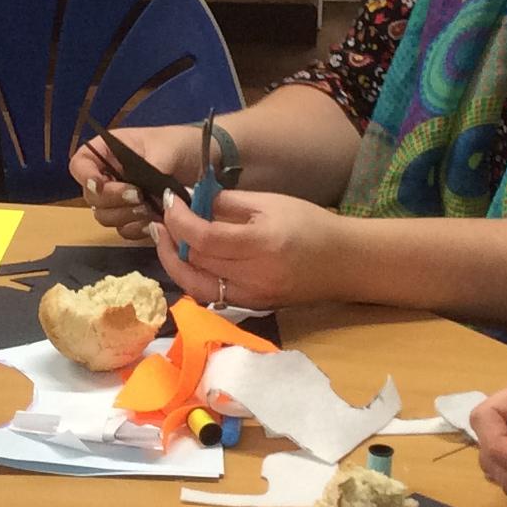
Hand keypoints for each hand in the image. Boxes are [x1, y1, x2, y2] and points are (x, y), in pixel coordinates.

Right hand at [68, 123, 200, 239]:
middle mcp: (108, 176)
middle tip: (138, 196)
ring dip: (125, 216)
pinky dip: (138, 228)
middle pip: (91, 197)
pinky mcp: (134, 216)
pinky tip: (155, 220)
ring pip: (105, 217)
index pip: (80, 165)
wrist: (203, 161)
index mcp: (108, 151)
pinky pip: (124, 230)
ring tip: (150, 208)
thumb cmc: (180, 145)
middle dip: (113, 200)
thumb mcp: (166, 148)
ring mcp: (120, 199)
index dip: (85, 177)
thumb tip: (141, 187)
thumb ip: (149, 167)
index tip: (101, 185)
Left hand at [155, 187, 344, 310]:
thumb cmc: (310, 224)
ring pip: (196, 285)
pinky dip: (193, 277)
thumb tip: (193, 199)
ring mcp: (252, 297)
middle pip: (195, 262)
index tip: (169, 201)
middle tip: (162, 218)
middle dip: (171, 238)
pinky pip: (211, 295)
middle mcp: (254, 276)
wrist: (343, 262)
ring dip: (174, 263)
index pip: (204, 238)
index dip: (179, 220)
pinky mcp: (252, 307)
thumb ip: (228, 202)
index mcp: (261, 244)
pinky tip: (188, 259)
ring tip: (165, 239)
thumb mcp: (270, 203)